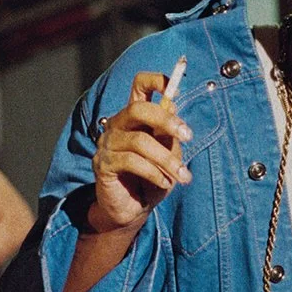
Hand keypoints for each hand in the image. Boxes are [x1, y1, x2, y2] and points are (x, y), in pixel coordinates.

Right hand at [89, 71, 192, 230]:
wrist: (133, 210)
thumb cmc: (152, 180)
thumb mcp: (169, 156)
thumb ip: (170, 137)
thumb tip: (176, 119)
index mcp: (135, 117)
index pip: (139, 86)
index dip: (156, 80)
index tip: (176, 89)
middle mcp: (118, 125)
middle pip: (138, 109)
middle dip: (166, 120)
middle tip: (188, 136)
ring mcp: (107, 144)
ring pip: (140, 141)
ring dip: (167, 160)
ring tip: (182, 176)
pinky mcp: (103, 164)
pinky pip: (132, 162)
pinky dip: (154, 173)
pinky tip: (164, 183)